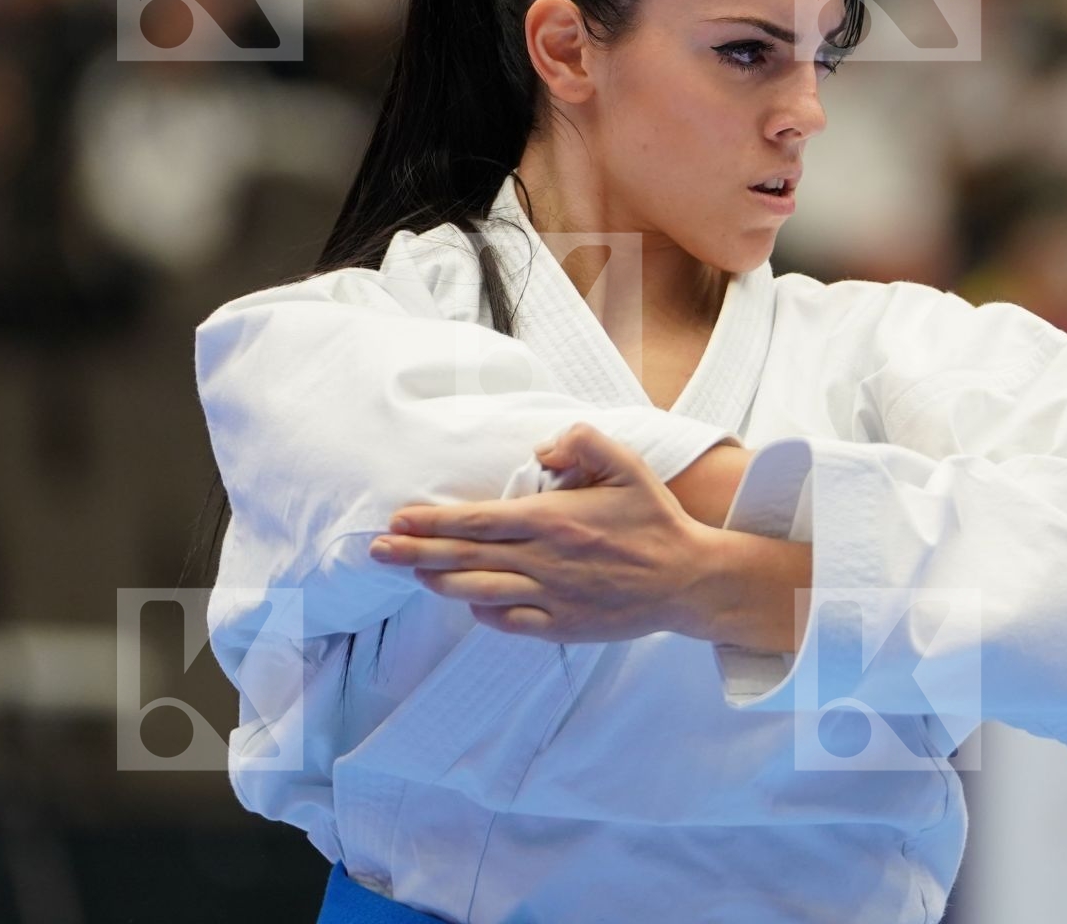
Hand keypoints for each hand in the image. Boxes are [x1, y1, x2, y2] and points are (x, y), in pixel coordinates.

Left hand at [367, 423, 720, 642]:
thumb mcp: (628, 465)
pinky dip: (481, 611)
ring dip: (439, 581)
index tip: (399, 518)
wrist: (688, 579)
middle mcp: (545, 560)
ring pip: (478, 591)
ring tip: (413, 572)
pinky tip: (467, 600)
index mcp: (554, 520)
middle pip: (466, 557)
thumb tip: (543, 448)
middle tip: (378, 550)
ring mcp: (551, 596)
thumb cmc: (656, 520)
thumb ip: (584, 442)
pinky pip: (508, 621)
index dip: (433, 521)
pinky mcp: (562, 624)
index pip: (478, 520)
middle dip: (415, 553)